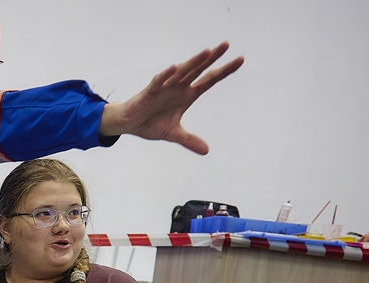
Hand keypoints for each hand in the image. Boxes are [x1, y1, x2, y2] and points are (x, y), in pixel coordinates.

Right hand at [99, 42, 243, 154]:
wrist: (128, 124)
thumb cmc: (150, 123)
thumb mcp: (173, 134)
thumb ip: (190, 140)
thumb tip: (207, 151)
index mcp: (187, 95)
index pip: (209, 80)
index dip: (225, 71)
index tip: (240, 60)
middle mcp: (178, 87)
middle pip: (198, 70)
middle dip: (212, 58)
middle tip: (226, 45)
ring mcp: (164, 88)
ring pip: (181, 72)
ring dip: (193, 62)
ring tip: (207, 52)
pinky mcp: (149, 92)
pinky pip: (158, 82)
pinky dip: (165, 75)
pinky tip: (172, 68)